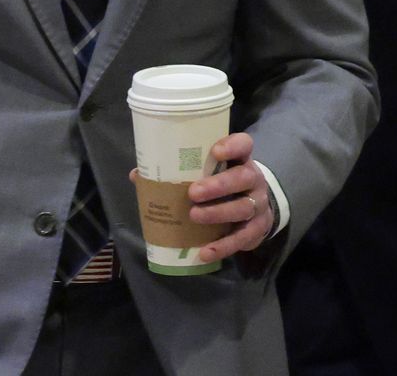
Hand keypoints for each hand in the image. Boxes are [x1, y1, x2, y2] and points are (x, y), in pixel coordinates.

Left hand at [184, 132, 272, 261]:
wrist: (255, 211)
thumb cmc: (223, 186)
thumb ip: (179, 172)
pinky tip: (204, 252)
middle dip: (219, 185)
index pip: (243, 144)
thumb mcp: (210, 174)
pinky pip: (242, 238)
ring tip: (194, 216)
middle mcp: (253, 179)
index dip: (232, 146)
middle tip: (193, 193)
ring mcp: (258, 204)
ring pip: (243, 207)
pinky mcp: (258, 229)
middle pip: (243, 177)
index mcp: (240, 160)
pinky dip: (223, 246)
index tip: (215, 152)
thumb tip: (138, 174)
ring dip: (218, 213)